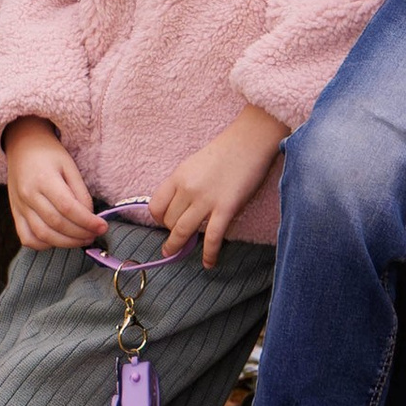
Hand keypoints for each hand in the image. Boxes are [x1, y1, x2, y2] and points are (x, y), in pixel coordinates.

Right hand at [4, 117, 103, 248]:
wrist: (22, 146)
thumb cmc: (49, 154)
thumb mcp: (69, 165)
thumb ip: (80, 192)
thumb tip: (89, 217)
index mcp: (44, 179)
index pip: (68, 208)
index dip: (87, 221)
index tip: (103, 227)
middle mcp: (29, 195)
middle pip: (56, 224)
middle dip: (80, 234)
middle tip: (95, 234)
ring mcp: (20, 206)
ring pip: (42, 235)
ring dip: (66, 243)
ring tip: (82, 240)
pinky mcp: (15, 213)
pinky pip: (27, 238)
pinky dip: (43, 245)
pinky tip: (58, 240)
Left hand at [155, 105, 288, 266]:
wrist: (250, 141)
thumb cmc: (224, 151)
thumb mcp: (194, 164)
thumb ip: (184, 184)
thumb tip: (179, 208)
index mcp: (178, 176)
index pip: (155, 207)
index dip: (158, 219)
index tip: (165, 223)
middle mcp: (187, 189)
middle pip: (169, 221)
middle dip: (171, 232)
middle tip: (176, 238)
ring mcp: (206, 200)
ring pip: (183, 232)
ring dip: (178, 246)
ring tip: (176, 254)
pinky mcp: (226, 208)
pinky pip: (212, 238)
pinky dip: (209, 254)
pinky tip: (209, 263)